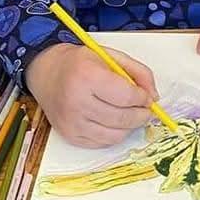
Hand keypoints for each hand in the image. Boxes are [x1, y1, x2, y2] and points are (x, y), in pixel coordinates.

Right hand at [25, 43, 157, 147]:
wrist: (45, 73)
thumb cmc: (80, 63)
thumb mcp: (110, 56)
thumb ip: (138, 72)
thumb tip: (154, 96)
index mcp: (87, 76)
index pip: (126, 96)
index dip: (143, 98)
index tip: (147, 97)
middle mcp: (77, 101)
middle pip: (122, 118)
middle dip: (141, 115)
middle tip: (146, 110)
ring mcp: (71, 122)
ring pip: (114, 135)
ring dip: (129, 127)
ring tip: (130, 115)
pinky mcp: (69, 135)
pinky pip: (101, 143)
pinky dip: (113, 134)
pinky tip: (114, 122)